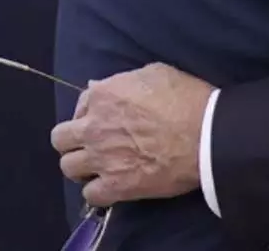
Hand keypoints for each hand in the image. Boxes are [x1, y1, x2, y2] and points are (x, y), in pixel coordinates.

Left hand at [50, 63, 211, 208]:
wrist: (207, 134)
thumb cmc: (188, 99)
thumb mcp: (156, 73)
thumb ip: (124, 80)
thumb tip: (100, 88)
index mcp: (103, 95)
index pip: (80, 105)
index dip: (91, 112)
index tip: (105, 118)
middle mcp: (93, 127)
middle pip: (60, 138)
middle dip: (74, 140)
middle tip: (94, 143)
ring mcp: (101, 158)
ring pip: (68, 167)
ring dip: (82, 166)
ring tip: (101, 166)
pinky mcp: (115, 185)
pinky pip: (90, 194)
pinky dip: (99, 190)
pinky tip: (112, 185)